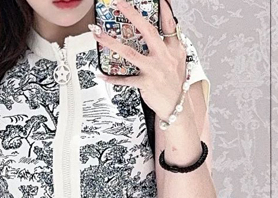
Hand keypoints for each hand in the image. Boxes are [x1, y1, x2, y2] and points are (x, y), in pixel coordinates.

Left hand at [91, 0, 187, 121]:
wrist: (177, 106)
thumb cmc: (175, 84)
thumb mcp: (179, 61)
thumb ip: (171, 45)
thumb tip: (163, 32)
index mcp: (174, 49)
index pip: (169, 25)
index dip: (164, 10)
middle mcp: (164, 57)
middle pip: (147, 31)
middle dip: (132, 15)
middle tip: (119, 4)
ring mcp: (154, 70)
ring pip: (130, 53)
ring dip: (111, 43)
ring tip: (98, 35)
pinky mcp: (146, 83)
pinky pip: (126, 80)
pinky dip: (113, 78)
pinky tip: (102, 75)